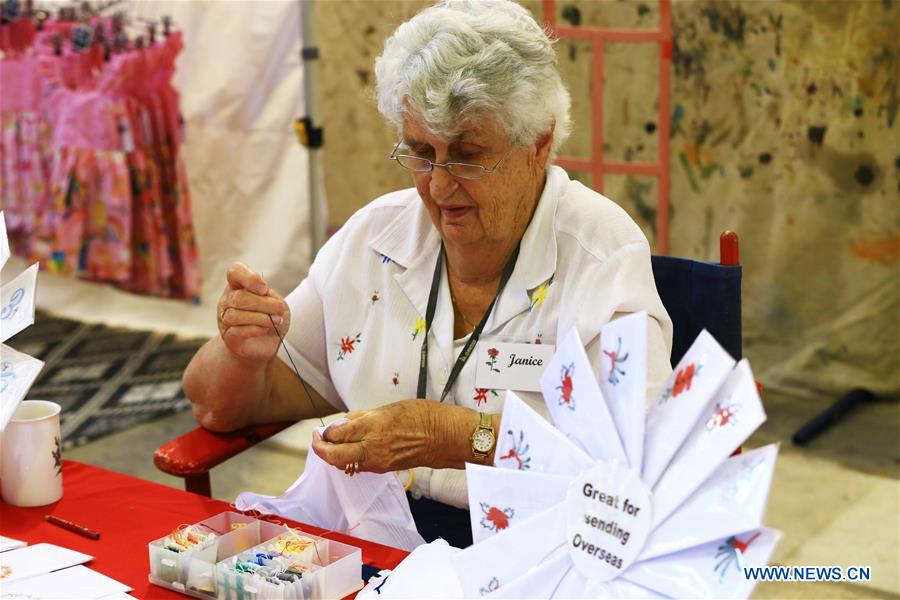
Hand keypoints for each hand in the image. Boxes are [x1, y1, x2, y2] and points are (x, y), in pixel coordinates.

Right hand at [217, 262, 288, 362]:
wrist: (266, 344)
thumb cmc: (272, 318)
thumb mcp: (277, 303)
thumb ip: (269, 297)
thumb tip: (262, 296)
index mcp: (239, 285)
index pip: (235, 271)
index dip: (249, 278)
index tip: (265, 289)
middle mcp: (227, 300)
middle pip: (239, 297)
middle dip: (263, 304)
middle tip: (280, 309)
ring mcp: (224, 318)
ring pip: (235, 315)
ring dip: (261, 318)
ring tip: (276, 321)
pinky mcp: (228, 336)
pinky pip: (236, 331)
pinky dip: (255, 329)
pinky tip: (266, 329)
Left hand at [312, 399, 439, 473]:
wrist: (443, 437)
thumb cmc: (420, 416)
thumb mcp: (387, 408)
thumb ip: (361, 417)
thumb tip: (341, 424)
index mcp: (373, 426)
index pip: (337, 434)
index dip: (325, 432)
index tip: (323, 427)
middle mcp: (372, 447)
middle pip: (334, 456)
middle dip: (320, 449)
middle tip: (317, 440)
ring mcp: (377, 461)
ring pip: (344, 464)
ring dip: (334, 455)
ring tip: (333, 443)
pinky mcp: (383, 468)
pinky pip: (359, 466)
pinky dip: (350, 458)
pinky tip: (352, 449)